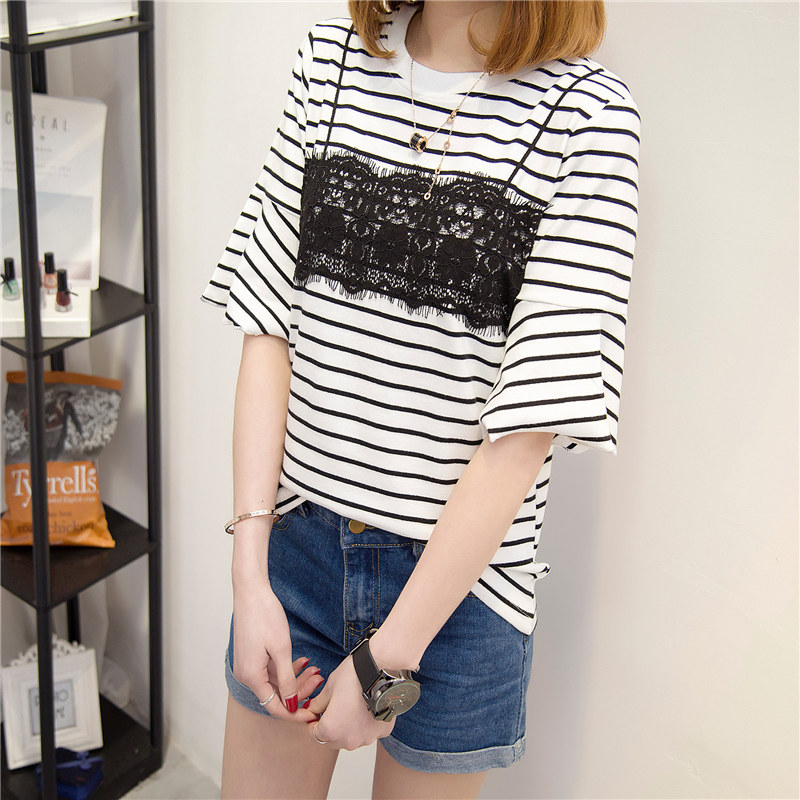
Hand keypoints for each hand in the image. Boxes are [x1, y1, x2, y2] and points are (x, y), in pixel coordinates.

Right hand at [232, 579, 320, 722]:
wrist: (251, 591)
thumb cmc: (264, 616)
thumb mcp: (281, 649)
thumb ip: (287, 679)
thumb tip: (291, 704)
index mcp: (251, 677)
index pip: (275, 707)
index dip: (295, 713)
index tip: (313, 714)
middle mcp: (247, 674)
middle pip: (277, 694)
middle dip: (300, 691)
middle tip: (320, 681)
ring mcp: (249, 664)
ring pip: (276, 681)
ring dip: (296, 678)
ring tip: (316, 669)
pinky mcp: (253, 655)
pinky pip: (272, 670)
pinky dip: (288, 668)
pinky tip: (304, 662)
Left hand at [305, 656, 394, 749]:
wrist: (380, 669)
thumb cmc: (353, 676)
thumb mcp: (329, 688)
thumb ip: (317, 705)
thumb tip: (312, 711)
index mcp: (331, 730)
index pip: (313, 734)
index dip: (312, 722)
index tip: (316, 712)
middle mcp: (349, 740)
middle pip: (332, 740)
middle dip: (329, 727)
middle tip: (334, 707)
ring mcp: (367, 738)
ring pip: (351, 738)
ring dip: (348, 728)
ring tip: (352, 706)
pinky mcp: (382, 732)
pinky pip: (368, 732)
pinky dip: (365, 724)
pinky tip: (367, 707)